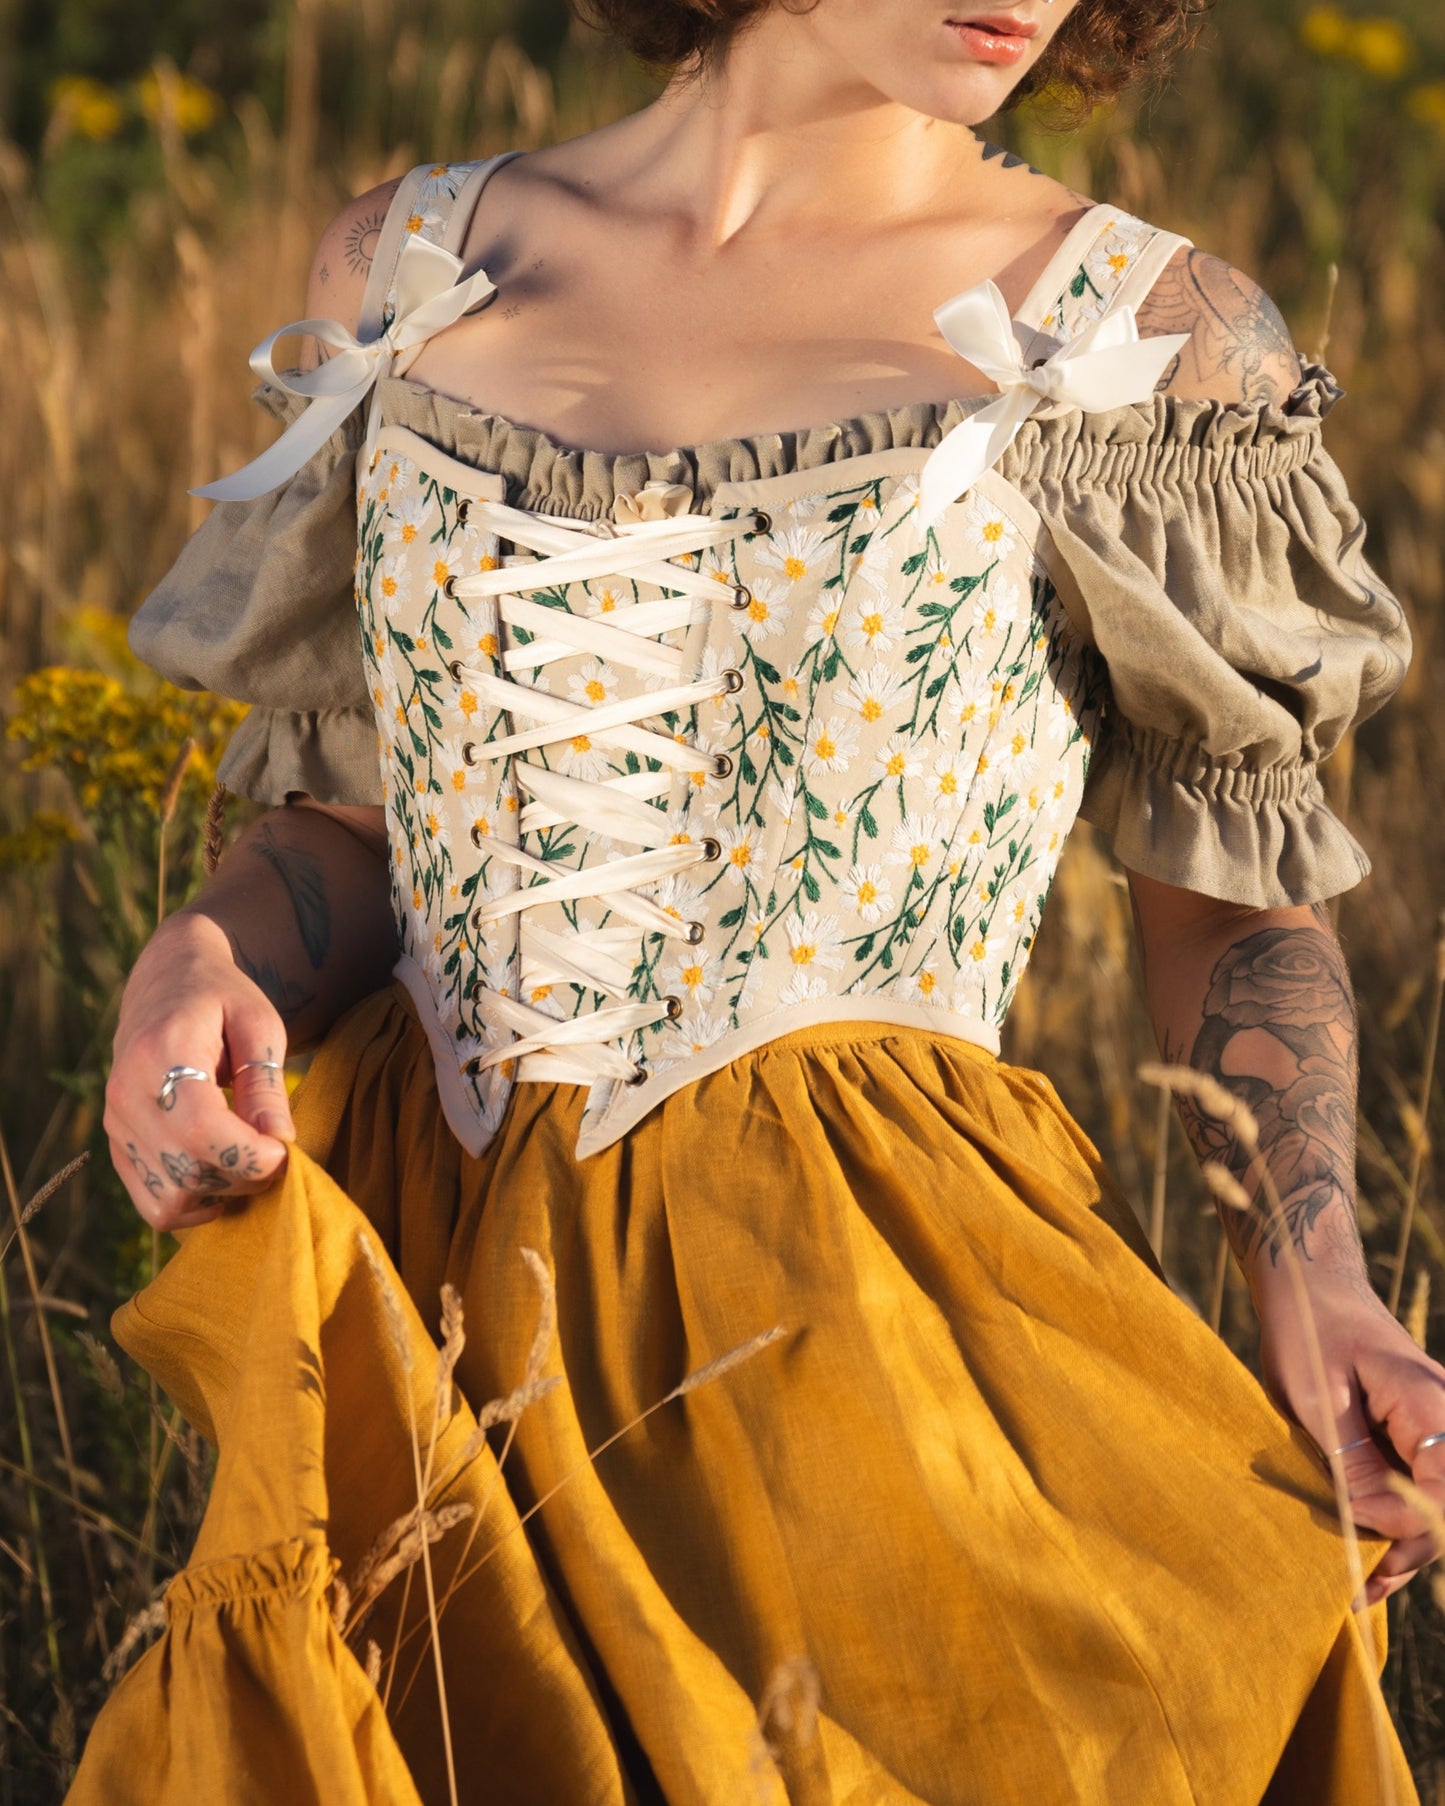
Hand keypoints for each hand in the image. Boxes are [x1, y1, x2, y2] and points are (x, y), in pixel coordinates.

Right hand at [104, 910, 296, 1231]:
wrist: (165, 982)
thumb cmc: (221, 998)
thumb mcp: (259, 1024)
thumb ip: (266, 1084)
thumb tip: (278, 1143)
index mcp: (160, 1053)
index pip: (202, 1132)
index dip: (251, 1156)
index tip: (285, 1148)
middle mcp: (126, 1094)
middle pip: (188, 1171)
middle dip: (244, 1177)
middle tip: (274, 1152)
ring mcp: (115, 1124)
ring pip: (171, 1198)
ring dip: (221, 1195)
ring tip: (246, 1159)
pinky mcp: (116, 1145)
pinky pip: (154, 1203)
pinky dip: (193, 1203)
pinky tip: (220, 1172)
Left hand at [1257, 1265, 1444, 1606]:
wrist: (1308, 1287)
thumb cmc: (1307, 1330)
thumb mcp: (1316, 1396)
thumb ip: (1350, 1458)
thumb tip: (1374, 1519)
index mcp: (1429, 1407)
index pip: (1441, 1495)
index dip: (1404, 1528)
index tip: (1353, 1532)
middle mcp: (1444, 1420)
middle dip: (1409, 1552)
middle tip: (1359, 1587)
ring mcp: (1433, 1428)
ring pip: (1434, 1503)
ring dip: (1403, 1544)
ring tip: (1361, 1584)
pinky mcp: (1413, 1434)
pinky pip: (1417, 1485)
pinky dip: (1396, 1519)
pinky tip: (1367, 1551)